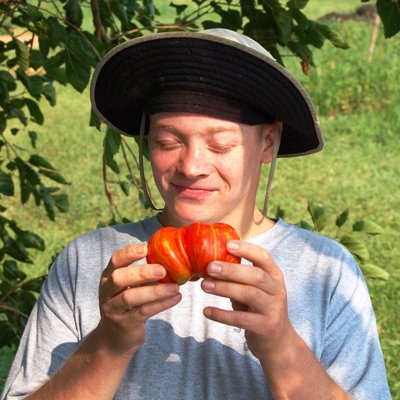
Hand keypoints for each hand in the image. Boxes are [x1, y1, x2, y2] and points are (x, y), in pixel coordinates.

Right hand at [98, 243, 181, 355]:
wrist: (114, 339)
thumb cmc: (128, 304)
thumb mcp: (129, 286)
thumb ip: (142, 274)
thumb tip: (171, 259)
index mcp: (108, 277)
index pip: (115, 260)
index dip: (129, 253)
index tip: (146, 247)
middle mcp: (107, 292)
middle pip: (119, 278)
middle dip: (141, 273)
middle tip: (162, 270)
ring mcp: (113, 309)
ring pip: (130, 297)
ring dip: (155, 291)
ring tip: (175, 287)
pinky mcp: (124, 324)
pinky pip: (143, 312)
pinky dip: (161, 304)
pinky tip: (176, 298)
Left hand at [201, 240, 293, 361]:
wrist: (278, 342)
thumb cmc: (259, 308)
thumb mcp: (254, 289)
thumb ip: (240, 276)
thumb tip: (210, 260)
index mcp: (274, 275)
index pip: (264, 256)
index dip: (246, 249)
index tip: (227, 244)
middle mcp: (277, 290)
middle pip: (255, 275)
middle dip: (231, 270)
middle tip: (209, 267)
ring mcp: (273, 309)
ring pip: (249, 294)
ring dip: (224, 288)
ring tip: (204, 285)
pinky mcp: (266, 327)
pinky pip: (241, 319)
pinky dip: (222, 314)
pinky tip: (206, 311)